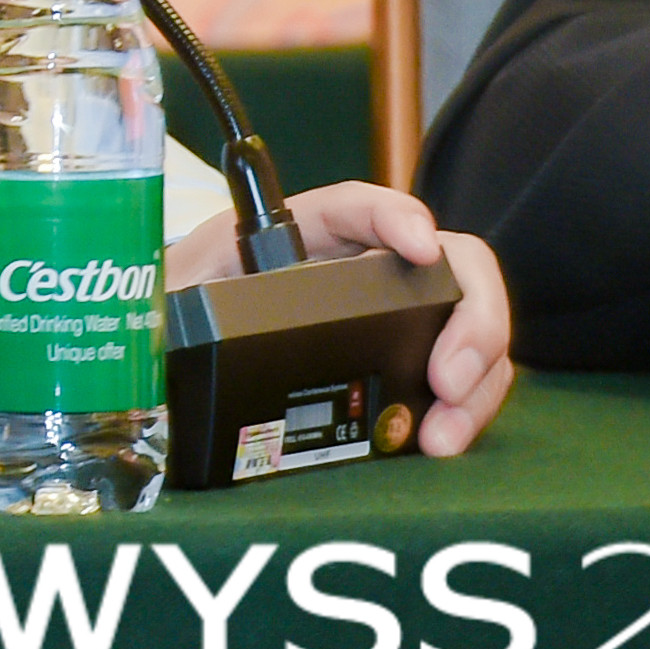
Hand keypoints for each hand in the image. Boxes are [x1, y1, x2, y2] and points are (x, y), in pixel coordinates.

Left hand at [166, 180, 515, 458]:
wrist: (183, 354)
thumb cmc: (182, 310)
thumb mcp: (175, 295)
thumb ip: (175, 298)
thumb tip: (173, 322)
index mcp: (301, 236)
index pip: (359, 207)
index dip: (396, 217)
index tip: (420, 246)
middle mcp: (363, 269)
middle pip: (450, 265)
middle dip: (470, 316)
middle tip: (446, 379)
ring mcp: (395, 319)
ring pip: (468, 326)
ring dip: (477, 377)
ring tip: (443, 434)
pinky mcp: (406, 368)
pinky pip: (463, 377)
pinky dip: (467, 409)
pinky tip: (442, 441)